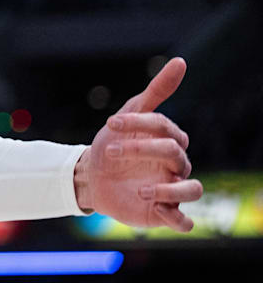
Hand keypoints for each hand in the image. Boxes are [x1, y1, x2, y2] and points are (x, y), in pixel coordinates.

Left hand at [75, 57, 202, 231]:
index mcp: (169, 140)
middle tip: (108, 151)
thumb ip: (156, 91)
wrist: (90, 177)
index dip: (137, 123)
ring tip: (139, 189)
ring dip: (168, 189)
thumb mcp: (129, 115)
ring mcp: (171, 189)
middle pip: (173, 153)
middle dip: (140, 150)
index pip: (164, 127)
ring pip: (193, 190)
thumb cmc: (112, 143)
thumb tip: (181, 61)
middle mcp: (175, 165)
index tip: (110, 123)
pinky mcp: (163, 212)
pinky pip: (184, 221)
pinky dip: (178, 218)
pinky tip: (160, 212)